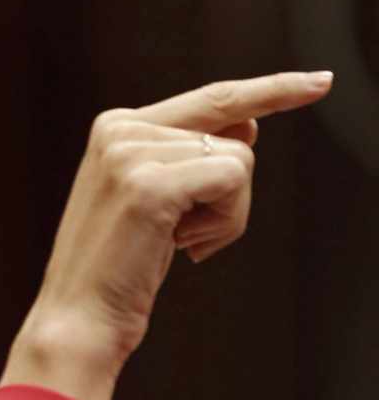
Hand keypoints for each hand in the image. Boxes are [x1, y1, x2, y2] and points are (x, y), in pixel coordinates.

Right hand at [28, 70, 334, 368]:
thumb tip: (250, 125)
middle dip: (231, 190)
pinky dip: (227, 221)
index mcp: (116, 127)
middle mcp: (120, 129)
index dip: (270, 90)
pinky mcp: (148, 184)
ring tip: (178, 244)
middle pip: (232, 132)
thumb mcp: (153, 197)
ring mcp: (130, 154)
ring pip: (238, 159)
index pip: (210, 100)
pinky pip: (233, 179)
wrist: (79, 317)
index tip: (320, 82)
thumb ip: (192, 155)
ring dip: (227, 213)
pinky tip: (185, 246)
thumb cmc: (118, 266)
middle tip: (187, 237)